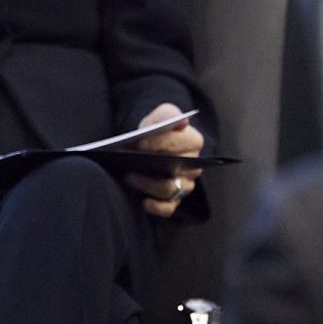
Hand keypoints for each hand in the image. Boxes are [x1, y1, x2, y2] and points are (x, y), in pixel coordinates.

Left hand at [123, 101, 204, 218]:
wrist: (144, 148)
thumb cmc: (154, 133)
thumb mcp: (159, 117)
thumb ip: (167, 115)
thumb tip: (181, 121)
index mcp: (193, 142)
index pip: (183, 142)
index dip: (161, 142)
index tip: (140, 142)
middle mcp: (193, 166)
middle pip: (177, 167)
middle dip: (152, 164)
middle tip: (129, 159)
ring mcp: (183, 185)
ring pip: (170, 189)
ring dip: (148, 185)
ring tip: (129, 177)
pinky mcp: (172, 201)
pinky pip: (168, 208)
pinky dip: (156, 207)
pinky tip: (142, 202)